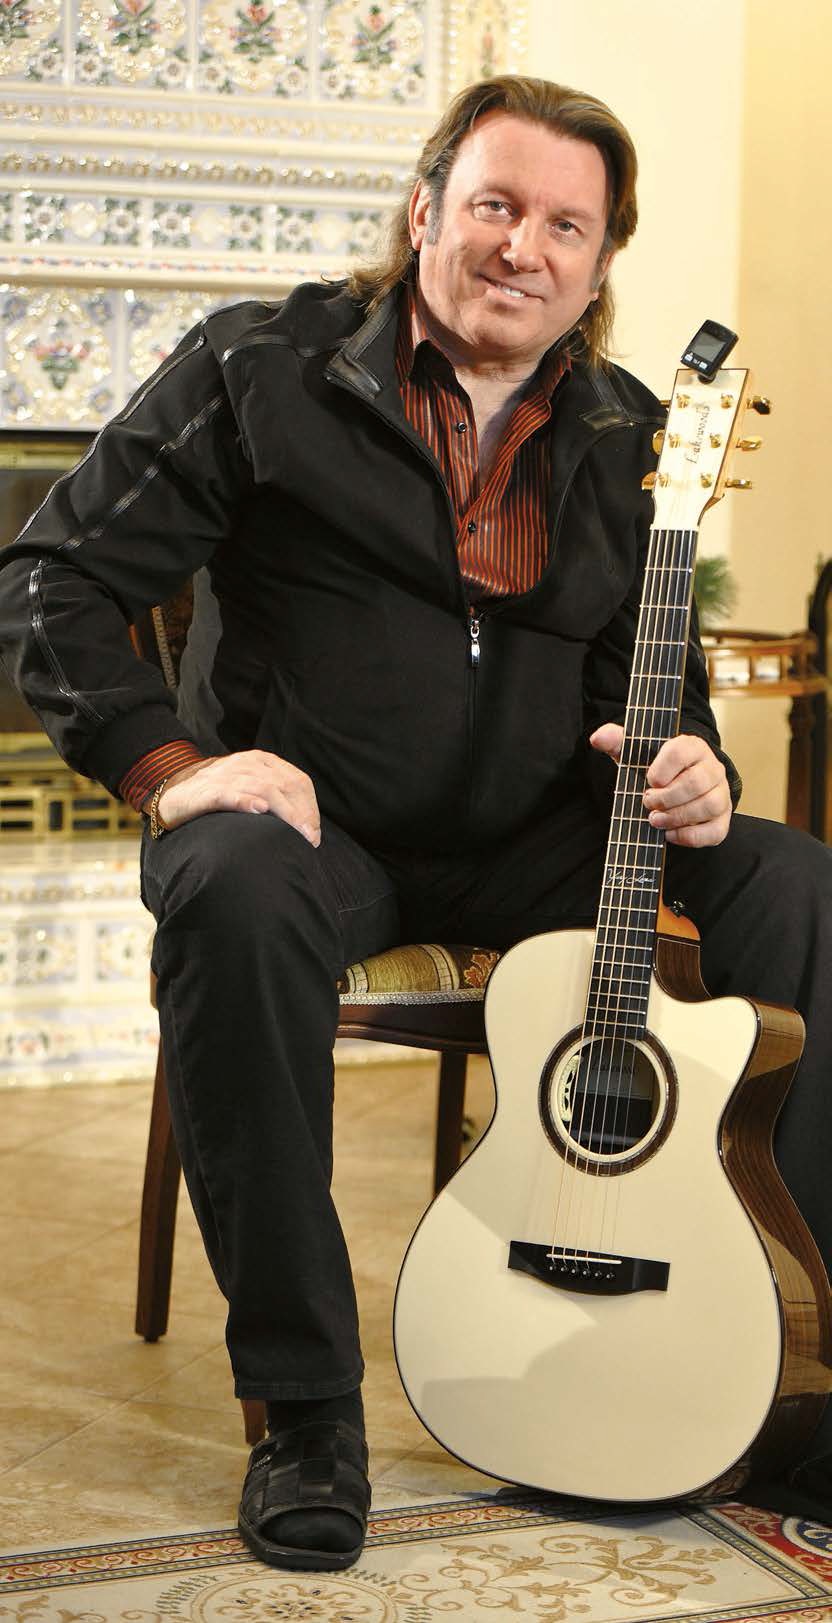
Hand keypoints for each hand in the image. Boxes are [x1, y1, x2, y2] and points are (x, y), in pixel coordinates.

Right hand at [154, 751, 320, 845]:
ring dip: (284, 812)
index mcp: (261, 761)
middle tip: (309, 839)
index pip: (297, 780)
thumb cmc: (218, 798)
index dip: (310, 807)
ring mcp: (225, 776)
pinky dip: (246, 801)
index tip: (313, 834)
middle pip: (284, 785)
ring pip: (263, 789)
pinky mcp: (206, 791)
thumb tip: (307, 826)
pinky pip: (228, 794)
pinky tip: (259, 811)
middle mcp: (245, 764)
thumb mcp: (250, 789)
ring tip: (295, 833)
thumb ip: (275, 798)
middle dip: (301, 814)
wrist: (173, 797)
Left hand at [589, 724, 731, 847]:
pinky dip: (690, 836)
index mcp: (692, 747)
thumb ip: (618, 742)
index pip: (681, 751)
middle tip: (648, 803)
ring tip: (655, 820)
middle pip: (696, 782)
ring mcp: (720, 794)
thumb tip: (597, 737)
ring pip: (709, 805)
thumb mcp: (636, 754)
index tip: (649, 779)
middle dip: (666, 798)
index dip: (660, 769)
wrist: (680, 783)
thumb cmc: (657, 769)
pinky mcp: (721, 819)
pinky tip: (670, 833)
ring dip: (677, 817)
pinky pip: (715, 831)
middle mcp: (712, 768)